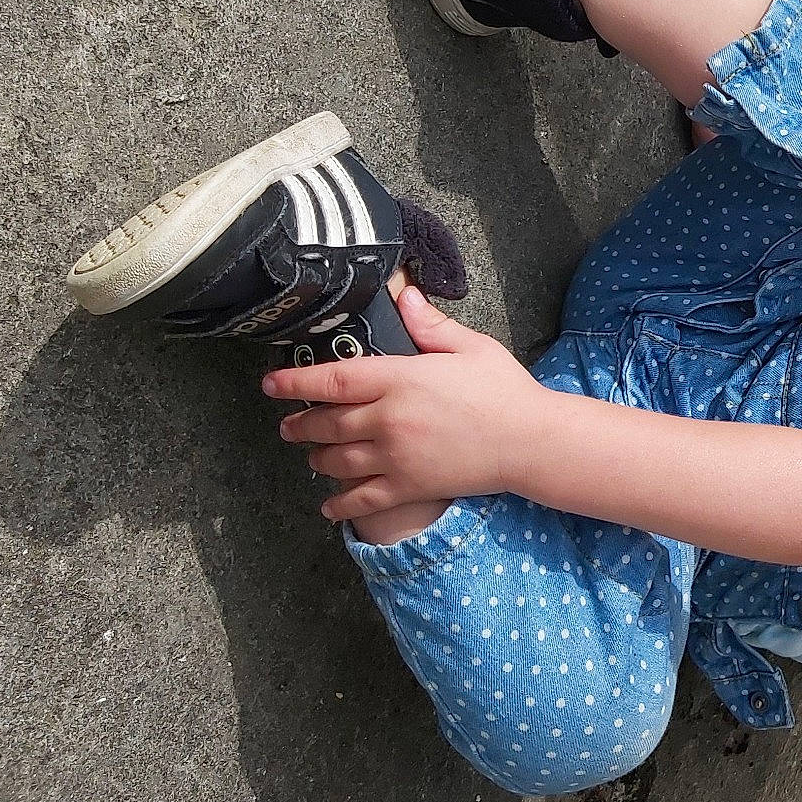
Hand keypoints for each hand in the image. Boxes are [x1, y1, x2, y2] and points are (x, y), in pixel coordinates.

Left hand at [264, 286, 547, 521]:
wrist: (530, 441)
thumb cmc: (504, 390)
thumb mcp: (471, 347)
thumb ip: (430, 325)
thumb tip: (403, 295)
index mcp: (401, 379)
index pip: (332, 379)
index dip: (294, 382)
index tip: (270, 384)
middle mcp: (389, 419)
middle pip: (326, 423)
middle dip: (300, 424)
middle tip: (287, 425)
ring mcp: (396, 457)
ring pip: (336, 461)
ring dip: (316, 458)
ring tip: (310, 454)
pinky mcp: (409, 487)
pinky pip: (361, 501)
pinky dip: (339, 505)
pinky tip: (328, 506)